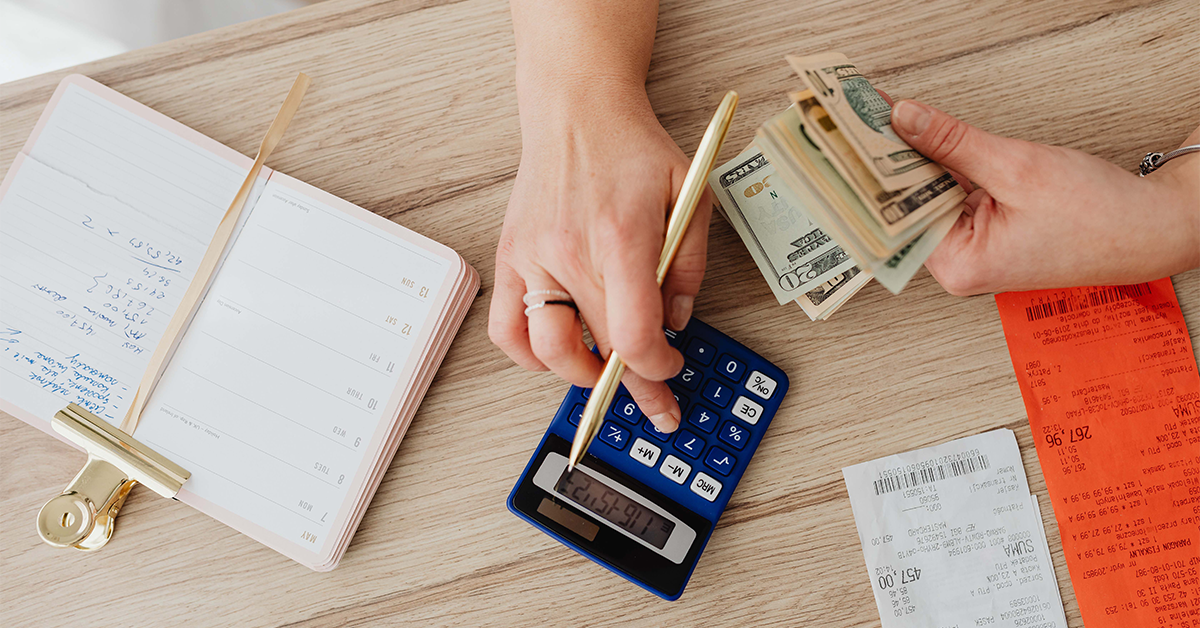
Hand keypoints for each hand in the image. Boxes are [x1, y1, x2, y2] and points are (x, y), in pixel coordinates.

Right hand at [489, 87, 710, 431]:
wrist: (576, 109)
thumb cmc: (631, 148)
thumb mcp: (689, 195)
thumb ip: (689, 265)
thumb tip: (678, 321)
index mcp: (621, 239)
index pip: (634, 336)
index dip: (657, 369)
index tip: (669, 369)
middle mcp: (570, 254)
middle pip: (601, 351)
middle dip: (635, 388)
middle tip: (655, 404)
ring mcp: (533, 259)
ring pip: (549, 351)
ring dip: (581, 375)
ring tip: (603, 372)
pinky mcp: (509, 259)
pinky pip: (506, 331)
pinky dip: (530, 355)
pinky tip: (557, 352)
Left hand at [889, 99, 1199, 294]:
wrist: (1151, 229)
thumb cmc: (1099, 217)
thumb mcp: (1016, 167)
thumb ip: (953, 143)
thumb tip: (903, 119)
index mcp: (959, 266)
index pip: (898, 213)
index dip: (873, 171)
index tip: (851, 136)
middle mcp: (958, 266)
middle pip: (908, 205)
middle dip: (889, 162)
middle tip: (860, 118)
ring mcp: (972, 251)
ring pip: (929, 197)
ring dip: (915, 161)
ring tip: (884, 120)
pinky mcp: (985, 235)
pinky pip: (951, 196)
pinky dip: (942, 167)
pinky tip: (923, 138)